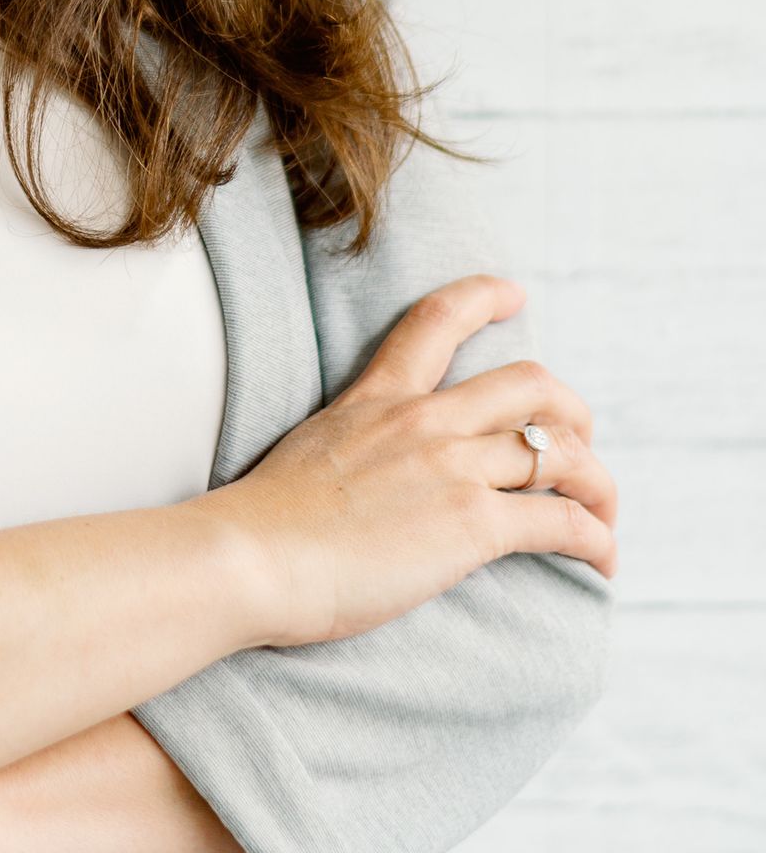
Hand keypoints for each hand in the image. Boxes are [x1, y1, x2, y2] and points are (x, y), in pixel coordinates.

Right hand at [214, 273, 619, 651]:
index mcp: (376, 400)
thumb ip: (348, 452)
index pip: (434, 322)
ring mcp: (451, 467)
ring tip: (603, 515)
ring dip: (598, 484)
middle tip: (579, 444)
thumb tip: (361, 482)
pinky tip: (601, 558)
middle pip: (531, 386)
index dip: (482, 298)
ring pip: (561, 452)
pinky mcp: (472, 522)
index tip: (513, 293)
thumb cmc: (259, 525)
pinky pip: (561, 520)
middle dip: (572, 413)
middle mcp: (423, 421)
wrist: (250, 557)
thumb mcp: (306, 456)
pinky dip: (595, 538)